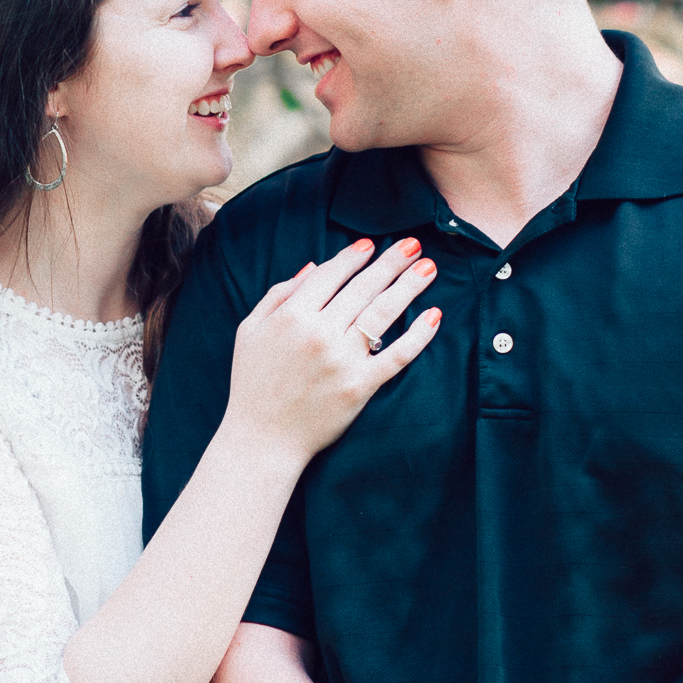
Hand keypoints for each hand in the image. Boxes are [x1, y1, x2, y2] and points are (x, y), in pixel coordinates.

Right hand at [225, 239, 439, 465]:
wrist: (262, 438)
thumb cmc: (252, 383)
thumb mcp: (250, 331)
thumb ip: (279, 295)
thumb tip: (313, 267)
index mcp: (291, 317)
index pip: (330, 276)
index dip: (353, 257)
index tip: (371, 244)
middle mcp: (319, 334)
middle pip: (362, 289)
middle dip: (390, 263)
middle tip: (413, 245)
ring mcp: (343, 360)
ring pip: (382, 314)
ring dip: (408, 287)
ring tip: (427, 269)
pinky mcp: (361, 386)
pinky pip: (396, 355)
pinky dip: (418, 335)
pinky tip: (432, 316)